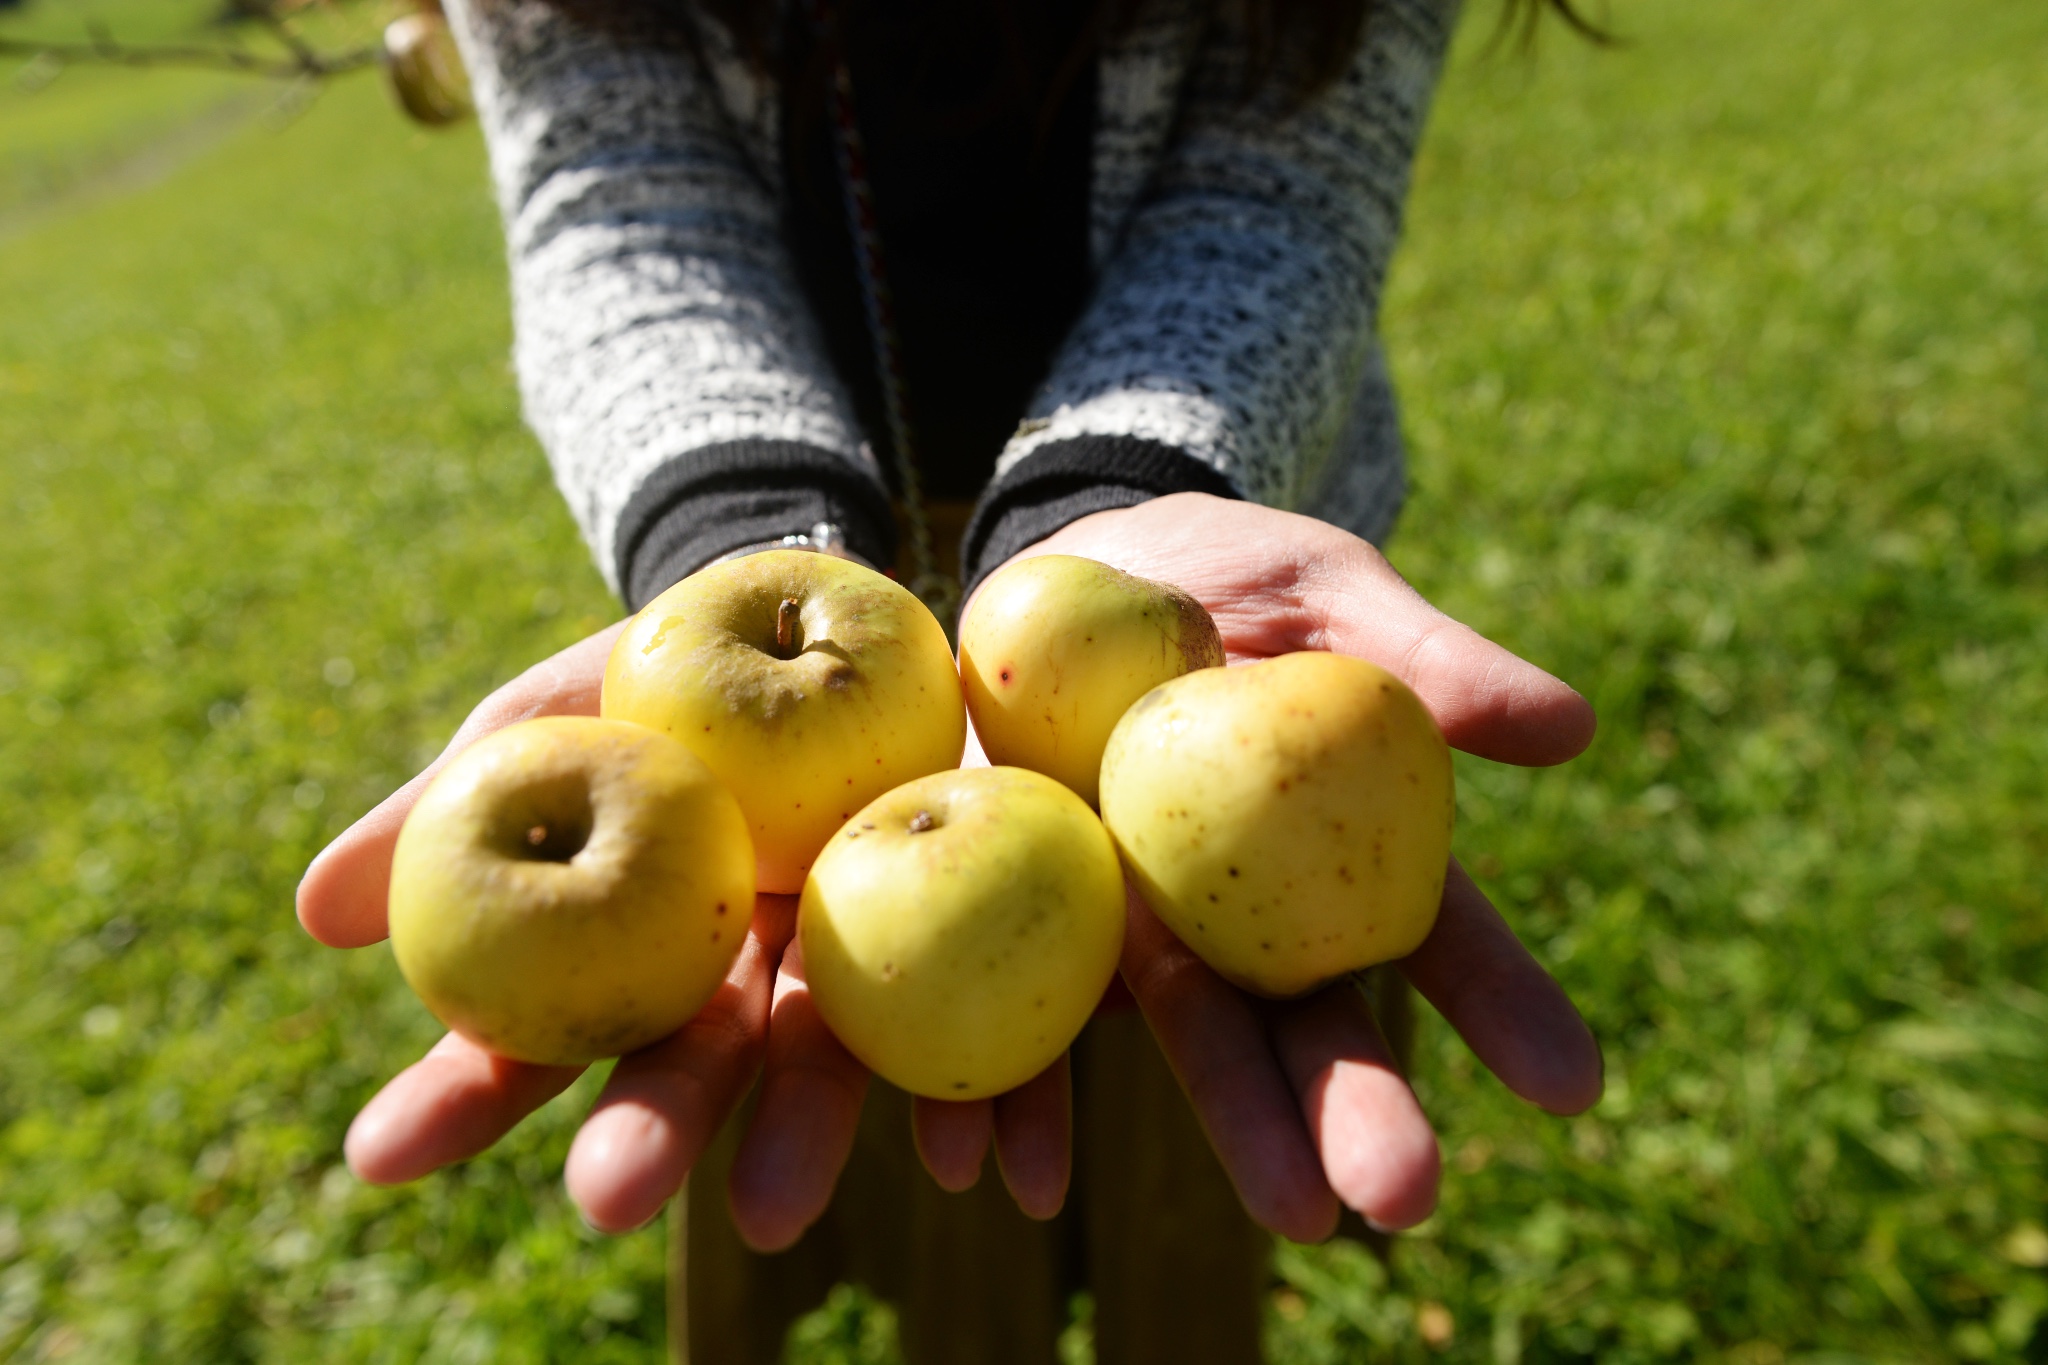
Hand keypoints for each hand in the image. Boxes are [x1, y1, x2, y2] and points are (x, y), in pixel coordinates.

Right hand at [297, 618, 1069, 1245]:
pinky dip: (1012, 1106)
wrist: (875, 614)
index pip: (537, 1026)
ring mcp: (872, 969)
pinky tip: (1012, 1171)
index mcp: (642, 939)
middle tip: (605, 1198)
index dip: (464, 1088)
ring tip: (783, 1212)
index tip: (379, 1154)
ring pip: (841, 1064)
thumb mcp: (577, 699)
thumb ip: (466, 790)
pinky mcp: (997, 955)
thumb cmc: (694, 669)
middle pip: (696, 1064)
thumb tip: (310, 912)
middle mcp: (752, 977)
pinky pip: (1009, 1041)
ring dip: (819, 1137)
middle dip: (651, 1133)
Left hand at [982, 492, 1602, 1240]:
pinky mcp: (1028, 920)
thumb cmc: (1227, 573)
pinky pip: (1023, 1016)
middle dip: (1349, 1110)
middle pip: (1305, 1021)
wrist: (1069, 570)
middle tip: (1403, 1195)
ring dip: (1214, 1127)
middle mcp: (1248, 914)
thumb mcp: (1328, 592)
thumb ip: (1430, 657)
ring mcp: (1140, 927)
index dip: (1498, 1004)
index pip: (1435, 935)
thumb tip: (1573, 728)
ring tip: (1255, 1210)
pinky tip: (993, 1168)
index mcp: (1343, 850)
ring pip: (1182, 1038)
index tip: (1570, 1082)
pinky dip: (1013, 1095)